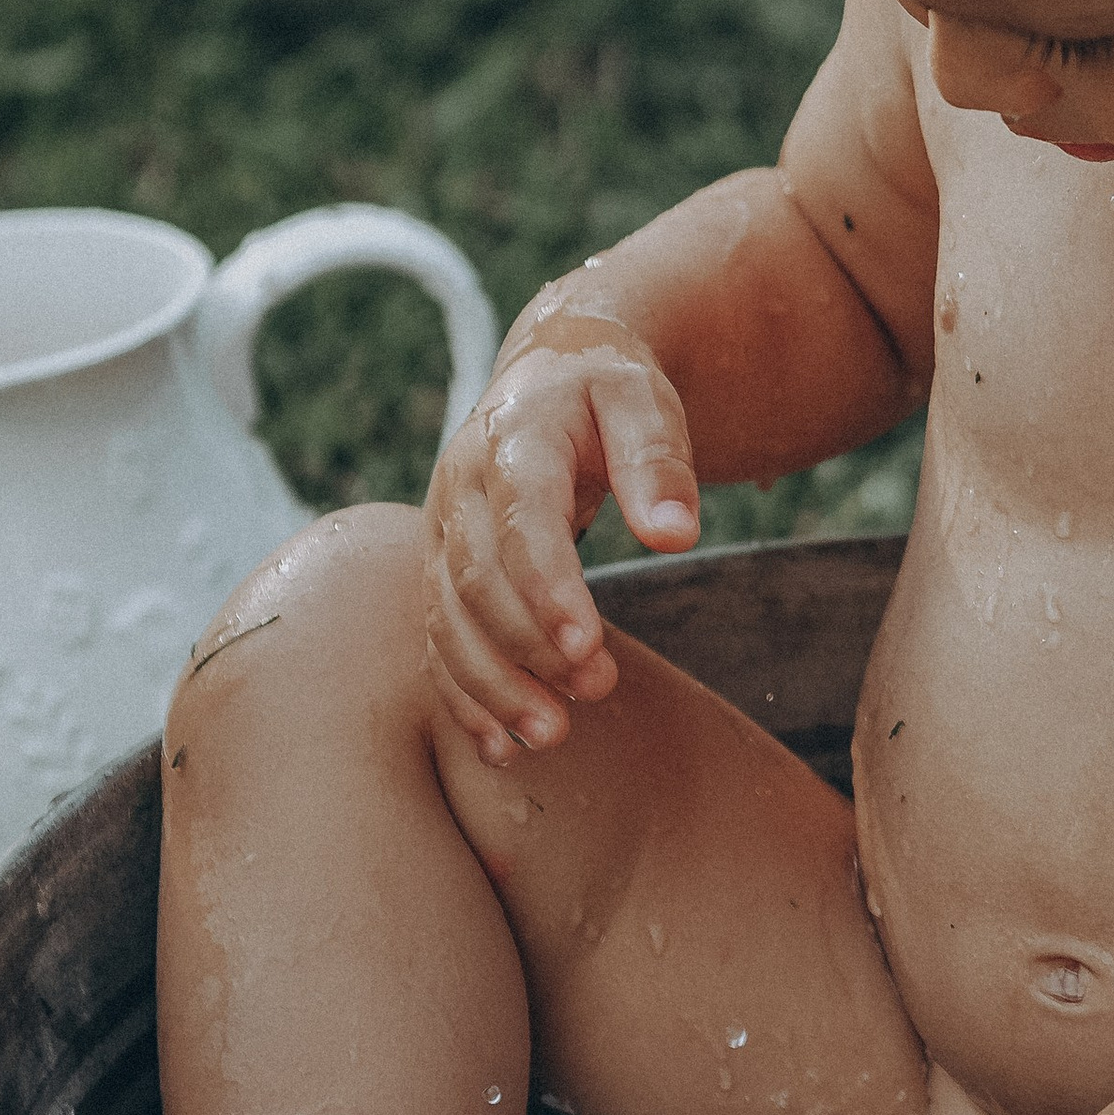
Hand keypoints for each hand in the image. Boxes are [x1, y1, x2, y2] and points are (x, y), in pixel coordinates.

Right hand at [422, 314, 698, 759]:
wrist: (548, 368)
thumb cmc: (605, 387)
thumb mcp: (644, 399)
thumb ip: (658, 461)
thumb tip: (676, 536)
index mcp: (514, 438)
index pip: (522, 521)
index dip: (547, 588)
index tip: (587, 646)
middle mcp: (462, 487)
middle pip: (479, 581)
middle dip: (529, 646)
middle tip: (596, 690)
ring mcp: (443, 531)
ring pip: (448, 620)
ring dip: (492, 684)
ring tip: (550, 735)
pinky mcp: (442, 568)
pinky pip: (438, 639)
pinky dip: (462, 695)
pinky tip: (499, 746)